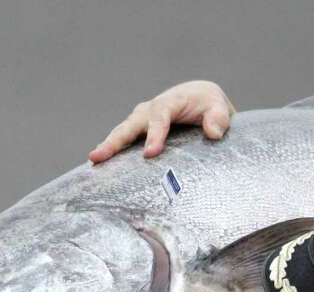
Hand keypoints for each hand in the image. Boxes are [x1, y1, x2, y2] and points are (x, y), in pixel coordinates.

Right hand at [88, 79, 234, 162]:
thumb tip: (213, 133)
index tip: (150, 153)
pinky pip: (125, 142)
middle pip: (130, 125)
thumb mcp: (219, 109)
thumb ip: (218, 119)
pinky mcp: (140, 132)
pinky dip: (113, 153)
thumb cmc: (210, 106)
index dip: (154, 133)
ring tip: (94, 163)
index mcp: (171, 101)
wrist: (201, 101)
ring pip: (122, 133)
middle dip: (115, 141)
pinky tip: (102, 168)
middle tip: (98, 157)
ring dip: (108, 148)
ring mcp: (142, 121)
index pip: (160, 115)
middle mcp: (151, 109)